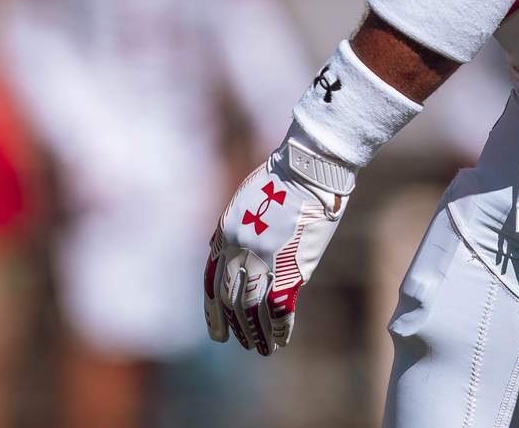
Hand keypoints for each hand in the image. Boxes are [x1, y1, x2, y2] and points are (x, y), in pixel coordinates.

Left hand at [204, 139, 351, 354]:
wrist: (308, 169)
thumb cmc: (281, 178)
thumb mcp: (243, 200)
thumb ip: (231, 228)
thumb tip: (219, 249)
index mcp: (225, 233)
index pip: (210, 280)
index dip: (212, 308)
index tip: (216, 326)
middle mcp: (238, 250)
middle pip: (228, 298)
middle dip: (230, 324)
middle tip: (233, 342)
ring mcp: (263, 260)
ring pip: (251, 309)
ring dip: (254, 333)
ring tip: (260, 350)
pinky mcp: (290, 267)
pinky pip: (279, 308)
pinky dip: (279, 328)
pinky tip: (280, 341)